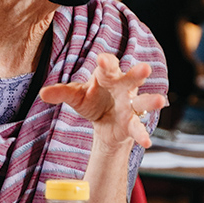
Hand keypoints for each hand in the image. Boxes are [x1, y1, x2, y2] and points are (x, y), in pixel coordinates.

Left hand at [39, 53, 165, 148]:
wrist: (103, 121)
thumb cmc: (93, 100)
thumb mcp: (76, 96)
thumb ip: (62, 93)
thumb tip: (42, 93)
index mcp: (108, 75)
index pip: (109, 66)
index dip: (106, 62)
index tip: (102, 60)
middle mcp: (123, 88)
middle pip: (131, 79)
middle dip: (137, 74)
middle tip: (145, 69)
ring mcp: (131, 105)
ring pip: (142, 102)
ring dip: (150, 101)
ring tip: (160, 101)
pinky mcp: (132, 123)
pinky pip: (138, 128)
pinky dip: (142, 135)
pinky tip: (147, 142)